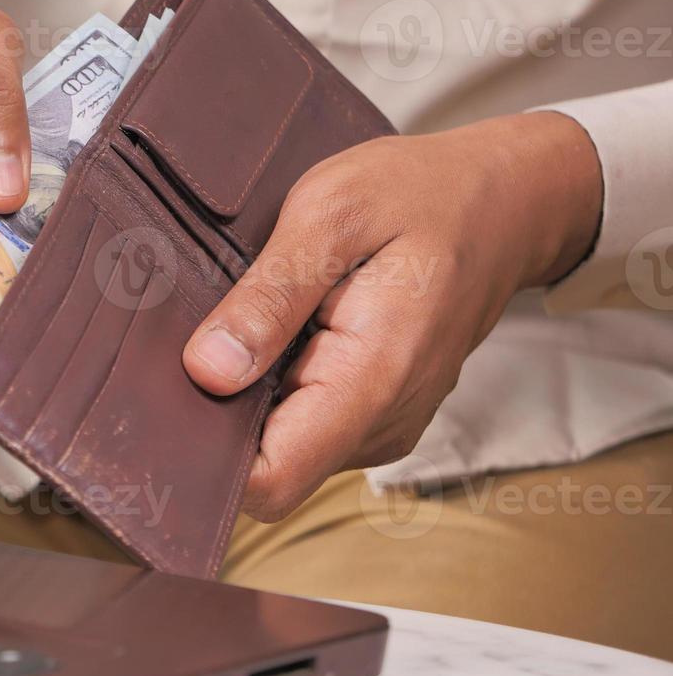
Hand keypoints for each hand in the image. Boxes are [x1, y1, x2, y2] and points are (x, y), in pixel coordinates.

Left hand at [182, 112, 602, 520]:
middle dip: (219, 417)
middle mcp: (381, 423)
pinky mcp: (374, 415)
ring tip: (250, 321)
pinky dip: (275, 386)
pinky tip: (276, 331)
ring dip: (248, 397)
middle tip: (201, 335)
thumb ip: (269, 297)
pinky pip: (304, 424)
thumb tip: (208, 371)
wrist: (508, 201)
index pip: (272, 481)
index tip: (167, 402)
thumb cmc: (419, 194)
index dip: (208, 457)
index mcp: (373, 378)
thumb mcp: (331, 214)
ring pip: (281, 448)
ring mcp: (381, 426)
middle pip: (266, 468)